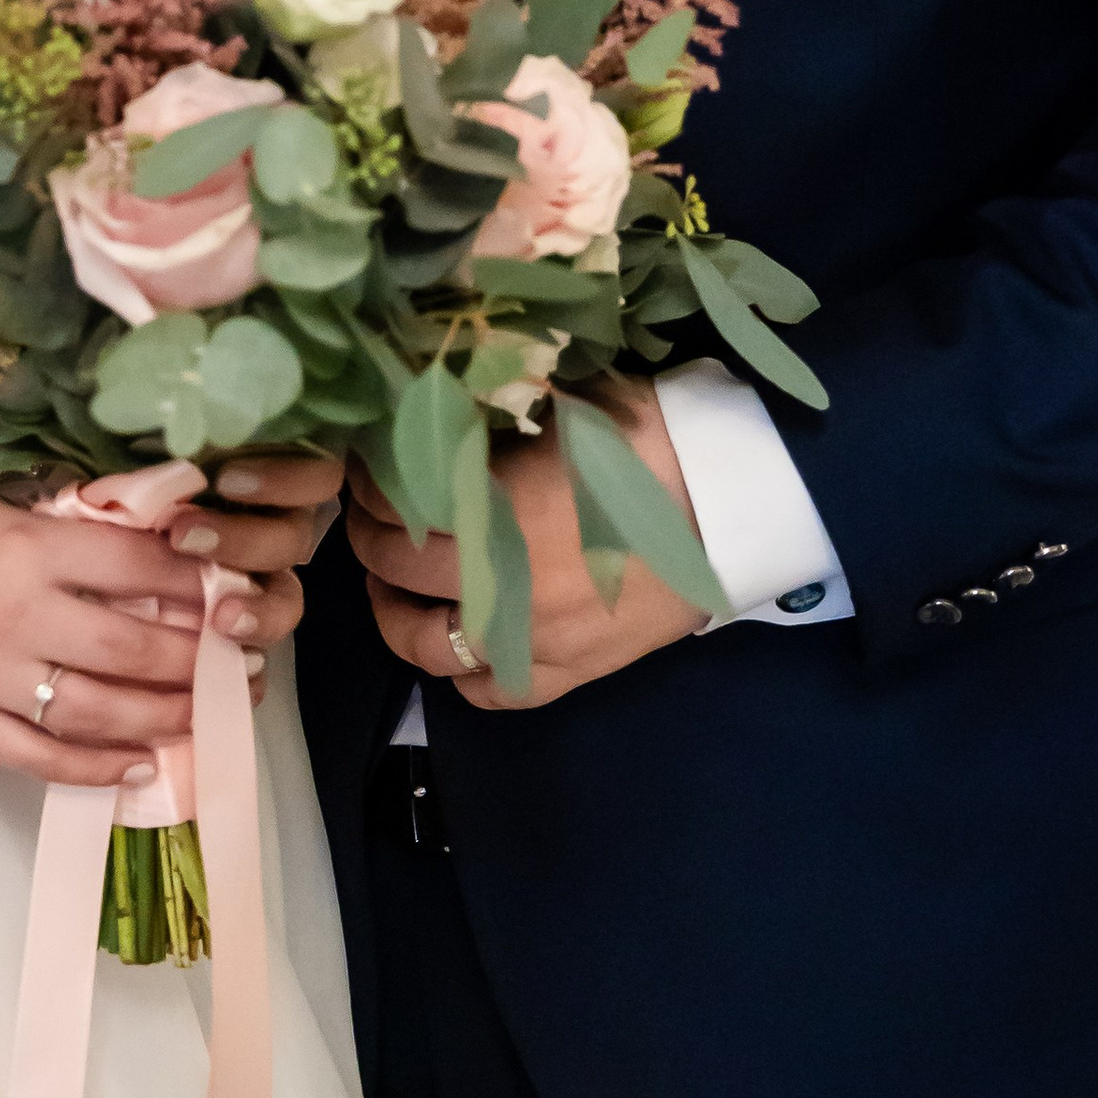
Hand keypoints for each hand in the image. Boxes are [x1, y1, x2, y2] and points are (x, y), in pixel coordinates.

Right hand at [0, 453, 332, 783]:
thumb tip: (143, 553)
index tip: (236, 592)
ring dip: (165, 718)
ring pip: (98, 711)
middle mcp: (16, 616)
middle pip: (132, 649)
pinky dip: (96, 768)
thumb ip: (60, 533)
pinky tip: (140, 767)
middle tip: (245, 667)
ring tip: (210, 717)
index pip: (136, 568)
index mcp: (25, 548)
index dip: (197, 583)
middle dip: (201, 662)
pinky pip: (41, 756)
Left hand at [348, 393, 711, 710]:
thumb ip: (489, 417)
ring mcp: (535, 638)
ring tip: (398, 587)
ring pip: (427, 648)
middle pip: (396, 573)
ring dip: (399, 615)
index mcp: (491, 511)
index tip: (363, 471)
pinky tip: (460, 643)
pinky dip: (463, 674)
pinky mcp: (575, 671)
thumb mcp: (560, 407)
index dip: (366, 486)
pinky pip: (493, 693)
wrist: (734, 502)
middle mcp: (500, 584)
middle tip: (371, 519)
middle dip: (370, 541)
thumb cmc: (650, 440)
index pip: (391, 506)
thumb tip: (428, 404)